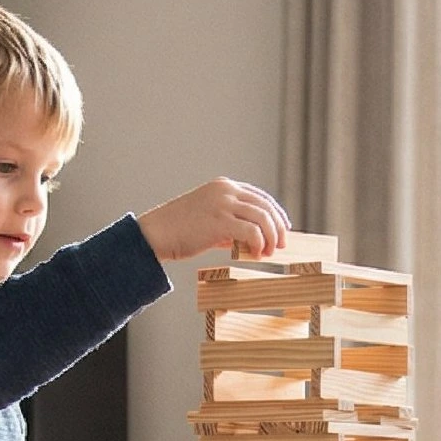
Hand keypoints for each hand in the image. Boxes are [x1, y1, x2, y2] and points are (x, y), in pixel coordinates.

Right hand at [138, 179, 289, 260]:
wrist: (157, 233)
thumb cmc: (179, 230)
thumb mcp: (208, 219)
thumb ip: (230, 225)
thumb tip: (251, 239)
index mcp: (223, 186)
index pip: (259, 196)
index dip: (275, 212)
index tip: (283, 228)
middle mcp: (225, 190)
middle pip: (265, 206)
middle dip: (278, 227)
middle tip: (282, 244)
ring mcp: (223, 204)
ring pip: (262, 217)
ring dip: (271, 237)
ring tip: (269, 252)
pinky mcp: (220, 221)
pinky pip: (252, 231)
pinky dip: (259, 244)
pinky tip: (256, 254)